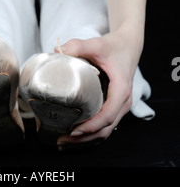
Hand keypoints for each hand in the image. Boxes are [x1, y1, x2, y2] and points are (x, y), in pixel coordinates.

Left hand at [56, 32, 138, 148]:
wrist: (129, 45)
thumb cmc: (114, 46)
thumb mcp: (97, 44)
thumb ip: (78, 46)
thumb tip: (57, 51)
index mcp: (121, 90)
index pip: (107, 115)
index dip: (91, 126)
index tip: (73, 130)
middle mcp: (123, 102)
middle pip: (106, 129)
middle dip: (84, 138)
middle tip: (61, 141)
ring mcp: (120, 106)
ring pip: (106, 130)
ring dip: (87, 139)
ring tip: (64, 142)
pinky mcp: (115, 106)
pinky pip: (105, 125)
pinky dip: (91, 133)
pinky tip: (75, 135)